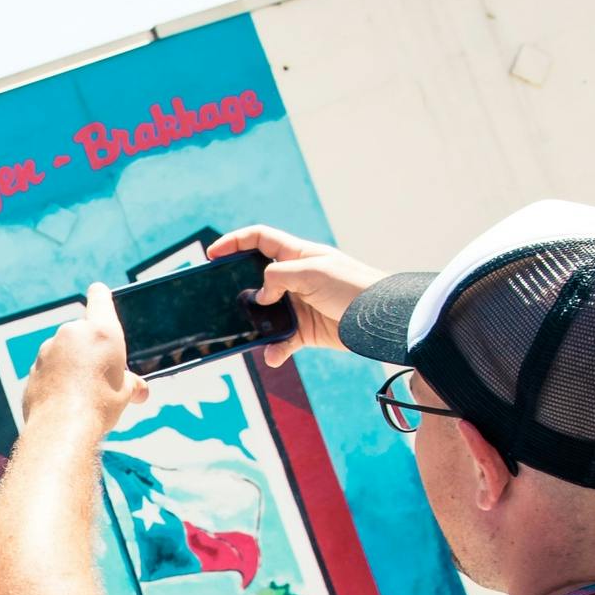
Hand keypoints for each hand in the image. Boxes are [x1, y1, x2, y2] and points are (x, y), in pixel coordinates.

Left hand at [19, 282, 145, 430]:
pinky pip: (49, 371)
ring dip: (71, 367)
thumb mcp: (125, 393)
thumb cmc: (100, 405)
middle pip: (82, 334)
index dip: (101, 295)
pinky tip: (64, 402)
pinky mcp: (33, 369)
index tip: (98, 291)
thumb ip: (132, 384)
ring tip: (82, 396)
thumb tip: (140, 391)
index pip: (100, 298)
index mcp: (101, 330)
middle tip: (100, 379)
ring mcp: (48, 350)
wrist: (62, 427)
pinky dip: (55, 381)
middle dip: (90, 351)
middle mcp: (72, 333)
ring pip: (63, 353)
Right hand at [209, 226, 386, 367]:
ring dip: (254, 325)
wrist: (383, 320)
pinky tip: (273, 355)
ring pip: (264, 314)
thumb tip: (259, 296)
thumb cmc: (354, 286)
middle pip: (255, 278)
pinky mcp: (305, 331)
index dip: (234, 242)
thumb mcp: (313, 272)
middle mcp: (295, 278)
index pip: (259, 239)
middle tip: (219, 298)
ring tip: (245, 332)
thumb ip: (279, 276)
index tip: (212, 255)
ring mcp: (298, 305)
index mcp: (297, 255)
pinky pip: (280, 340)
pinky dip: (274, 349)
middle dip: (236, 289)